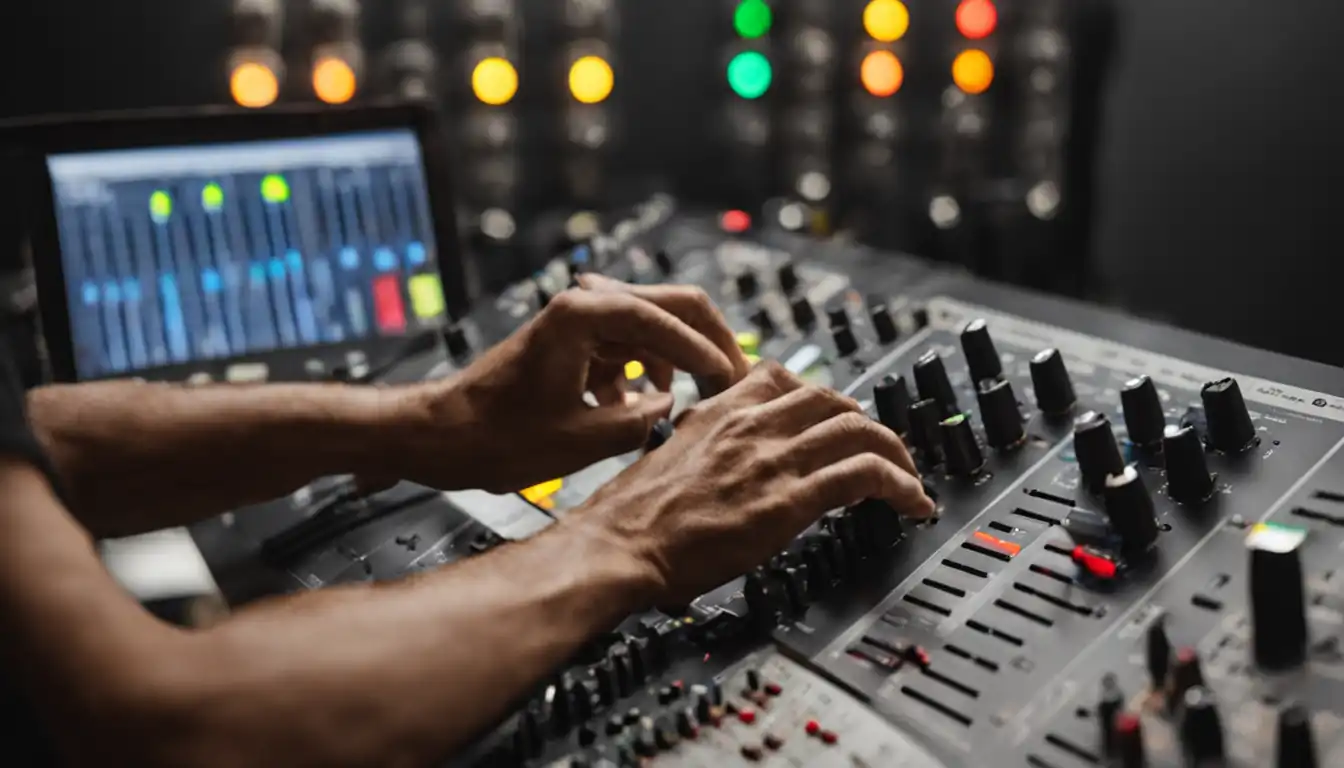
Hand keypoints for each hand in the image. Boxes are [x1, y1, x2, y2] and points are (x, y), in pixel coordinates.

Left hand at [398, 278, 751, 493]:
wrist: (439, 435)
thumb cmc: (492, 436)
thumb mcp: (580, 441)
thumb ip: (642, 422)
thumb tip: (679, 409)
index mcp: (583, 314)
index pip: (670, 319)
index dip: (709, 355)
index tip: (735, 387)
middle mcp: (584, 304)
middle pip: (673, 305)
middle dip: (709, 343)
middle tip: (738, 383)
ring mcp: (580, 320)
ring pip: (656, 324)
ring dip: (683, 358)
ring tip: (706, 398)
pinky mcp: (575, 341)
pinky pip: (631, 344)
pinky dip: (651, 369)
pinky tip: (655, 403)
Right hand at [560, 362, 934, 605]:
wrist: (618, 544)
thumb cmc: (632, 516)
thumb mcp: (669, 456)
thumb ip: (707, 447)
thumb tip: (732, 462)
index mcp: (719, 411)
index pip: (783, 378)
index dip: (819, 395)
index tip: (833, 417)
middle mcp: (751, 425)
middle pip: (832, 399)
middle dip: (866, 422)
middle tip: (881, 448)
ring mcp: (772, 460)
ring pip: (859, 430)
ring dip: (895, 453)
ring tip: (908, 478)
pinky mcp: (788, 500)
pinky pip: (863, 475)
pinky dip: (899, 484)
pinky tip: (910, 502)